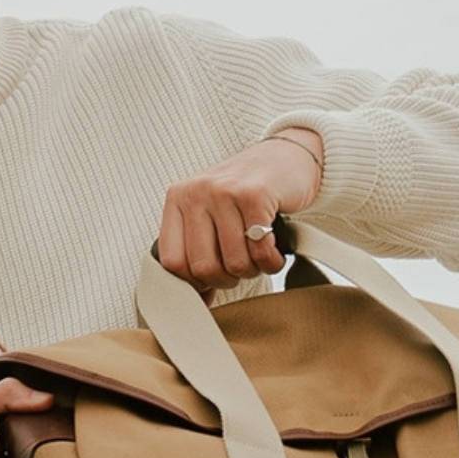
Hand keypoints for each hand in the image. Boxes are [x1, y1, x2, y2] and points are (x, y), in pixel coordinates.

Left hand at [158, 128, 322, 290]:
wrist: (287, 156)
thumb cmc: (248, 191)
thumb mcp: (212, 213)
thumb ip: (199, 250)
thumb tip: (199, 301)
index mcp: (178, 199)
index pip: (171, 262)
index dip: (194, 282)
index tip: (212, 282)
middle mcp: (196, 192)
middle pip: (203, 268)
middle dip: (228, 279)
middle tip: (241, 268)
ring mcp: (225, 192)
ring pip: (234, 263)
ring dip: (253, 269)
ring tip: (258, 255)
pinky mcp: (255, 195)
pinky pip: (261, 251)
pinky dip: (271, 261)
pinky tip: (274, 251)